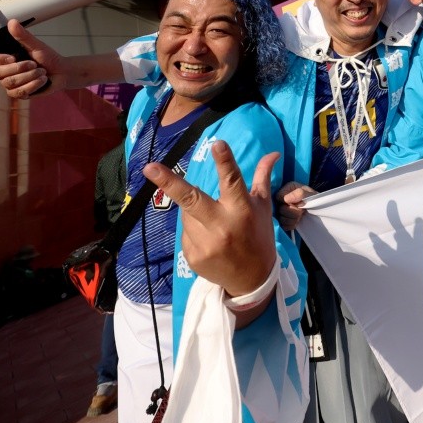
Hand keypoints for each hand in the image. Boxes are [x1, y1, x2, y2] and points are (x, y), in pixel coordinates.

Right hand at [0, 19, 60, 97]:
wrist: (62, 72)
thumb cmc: (48, 57)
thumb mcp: (36, 45)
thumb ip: (23, 36)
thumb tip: (11, 22)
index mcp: (4, 57)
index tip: (12, 57)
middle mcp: (4, 71)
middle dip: (19, 68)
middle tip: (34, 64)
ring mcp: (10, 84)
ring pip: (9, 83)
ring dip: (29, 76)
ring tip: (42, 72)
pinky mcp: (19, 94)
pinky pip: (18, 93)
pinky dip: (33, 85)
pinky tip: (42, 80)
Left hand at [144, 140, 278, 301]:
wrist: (252, 279)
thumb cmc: (258, 235)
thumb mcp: (263, 206)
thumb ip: (262, 177)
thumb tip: (273, 152)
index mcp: (241, 210)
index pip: (232, 181)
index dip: (224, 162)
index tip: (217, 144)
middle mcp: (221, 225)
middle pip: (191, 199)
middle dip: (168, 182)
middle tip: (149, 167)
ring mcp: (204, 242)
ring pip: (187, 214)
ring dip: (194, 211)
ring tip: (213, 222)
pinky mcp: (192, 256)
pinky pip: (185, 232)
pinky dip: (193, 229)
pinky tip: (208, 238)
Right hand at [275, 181, 316, 231]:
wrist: (317, 210)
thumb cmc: (314, 199)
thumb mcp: (310, 193)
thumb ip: (299, 193)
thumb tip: (287, 199)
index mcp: (287, 189)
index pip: (279, 196)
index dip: (288, 202)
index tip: (299, 203)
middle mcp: (282, 199)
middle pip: (280, 209)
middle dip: (293, 212)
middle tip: (302, 211)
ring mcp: (281, 210)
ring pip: (281, 219)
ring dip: (293, 219)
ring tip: (300, 216)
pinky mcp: (282, 221)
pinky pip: (283, 226)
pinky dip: (291, 225)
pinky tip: (297, 221)